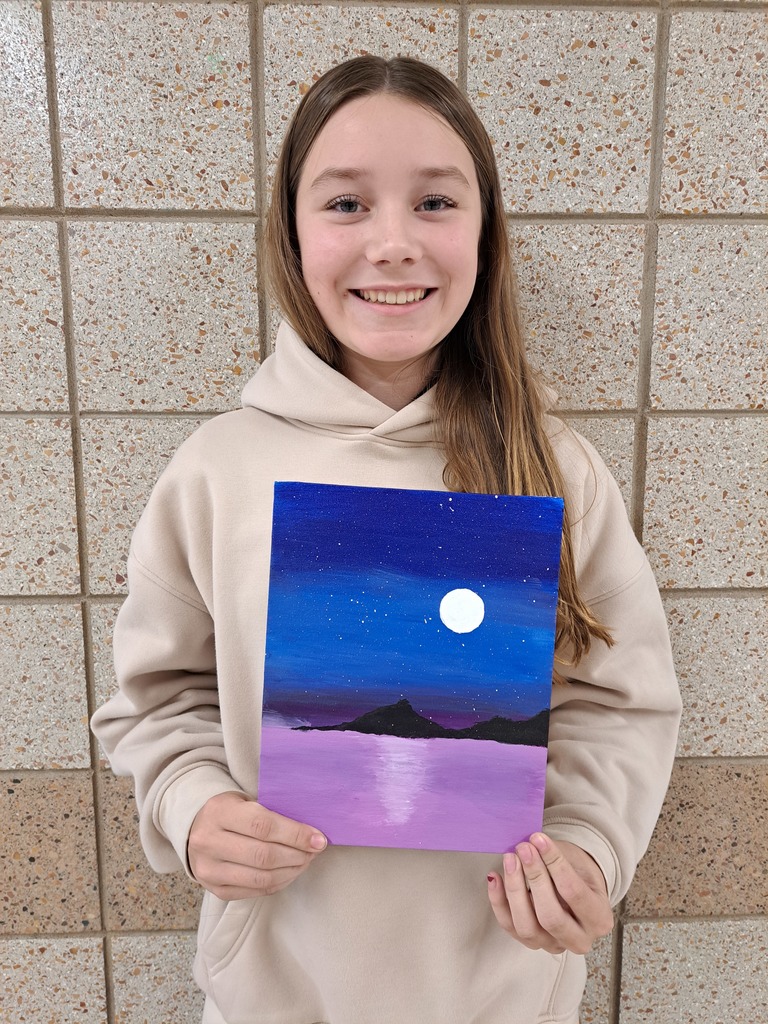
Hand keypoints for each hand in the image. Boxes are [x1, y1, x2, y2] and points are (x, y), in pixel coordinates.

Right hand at [188, 791, 326, 899]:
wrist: (194, 829)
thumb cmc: (230, 811)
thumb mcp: (244, 801)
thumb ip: (272, 813)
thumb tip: (311, 832)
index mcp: (218, 812)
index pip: (263, 826)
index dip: (295, 834)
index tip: (318, 838)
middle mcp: (208, 842)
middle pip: (263, 855)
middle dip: (297, 854)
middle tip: (315, 850)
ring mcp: (209, 869)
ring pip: (260, 877)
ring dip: (291, 871)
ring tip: (305, 861)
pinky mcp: (215, 889)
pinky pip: (254, 891)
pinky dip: (279, 883)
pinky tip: (290, 872)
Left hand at [487, 833, 613, 954]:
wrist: (577, 890)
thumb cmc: (579, 875)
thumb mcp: (578, 863)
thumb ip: (558, 857)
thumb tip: (532, 844)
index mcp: (599, 919)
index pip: (574, 893)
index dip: (554, 864)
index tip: (538, 840)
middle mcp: (579, 940)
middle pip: (550, 917)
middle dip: (534, 878)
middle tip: (524, 849)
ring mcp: (553, 945)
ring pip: (527, 927)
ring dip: (515, 890)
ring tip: (510, 860)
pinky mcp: (531, 943)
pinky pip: (509, 926)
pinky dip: (499, 902)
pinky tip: (495, 877)